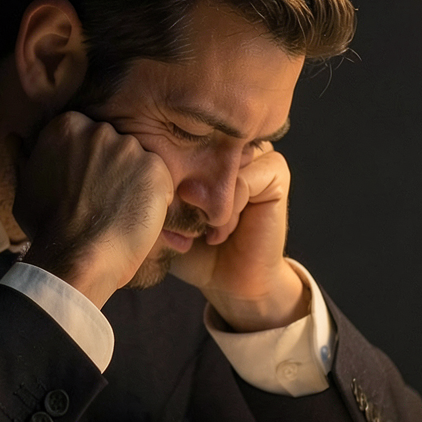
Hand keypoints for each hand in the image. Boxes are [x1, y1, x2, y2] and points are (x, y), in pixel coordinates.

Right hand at [15, 112, 173, 306]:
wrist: (76, 257)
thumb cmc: (47, 228)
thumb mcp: (25, 188)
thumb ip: (23, 158)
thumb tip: (14, 138)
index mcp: (66, 126)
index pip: (88, 135)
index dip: (89, 164)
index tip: (85, 187)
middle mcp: (99, 130)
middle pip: (115, 145)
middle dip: (113, 170)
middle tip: (103, 203)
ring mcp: (128, 147)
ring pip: (139, 161)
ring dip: (134, 183)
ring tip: (118, 213)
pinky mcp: (155, 168)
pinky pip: (161, 179)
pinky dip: (155, 198)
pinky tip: (135, 218)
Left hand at [169, 143, 307, 331]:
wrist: (228, 282)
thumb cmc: (193, 249)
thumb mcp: (162, 216)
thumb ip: (151, 188)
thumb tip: (145, 166)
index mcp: (207, 147)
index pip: (178, 139)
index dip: (166, 175)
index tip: (164, 215)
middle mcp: (233, 145)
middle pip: (199, 150)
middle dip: (186, 192)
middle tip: (186, 227)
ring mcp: (256, 154)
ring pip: (220, 167)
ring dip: (209, 205)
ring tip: (206, 231)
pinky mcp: (276, 173)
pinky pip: (243, 181)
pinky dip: (229, 210)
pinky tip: (222, 232)